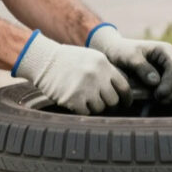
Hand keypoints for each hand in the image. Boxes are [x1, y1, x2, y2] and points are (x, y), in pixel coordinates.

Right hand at [13, 31, 130, 114]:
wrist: (44, 60)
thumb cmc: (68, 60)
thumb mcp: (91, 58)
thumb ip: (107, 71)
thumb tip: (121, 90)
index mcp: (103, 64)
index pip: (124, 86)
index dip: (126, 98)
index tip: (125, 103)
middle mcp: (97, 76)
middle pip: (113, 100)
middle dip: (109, 104)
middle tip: (101, 102)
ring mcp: (85, 88)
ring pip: (100, 108)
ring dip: (94, 107)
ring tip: (84, 99)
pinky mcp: (73, 99)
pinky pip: (86, 112)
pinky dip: (82, 110)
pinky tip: (76, 102)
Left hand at [87, 24, 171, 101]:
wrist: (115, 51)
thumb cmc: (121, 51)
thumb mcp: (129, 57)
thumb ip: (142, 68)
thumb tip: (155, 82)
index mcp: (164, 49)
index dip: (170, 83)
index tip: (159, 95)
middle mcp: (169, 57)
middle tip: (160, 100)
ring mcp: (167, 66)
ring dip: (171, 93)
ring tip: (159, 101)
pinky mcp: (164, 75)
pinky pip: (171, 85)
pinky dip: (167, 93)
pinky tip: (157, 99)